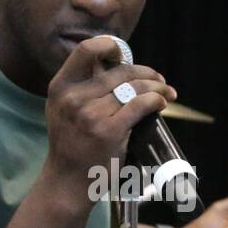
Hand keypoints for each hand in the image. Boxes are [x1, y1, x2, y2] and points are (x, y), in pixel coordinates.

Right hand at [43, 36, 175, 194]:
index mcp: (60, 87)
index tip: (123, 57)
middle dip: (146, 72)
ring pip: (133, 87)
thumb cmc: (71, 144)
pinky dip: (156, 100)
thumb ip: (82, 86)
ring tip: (167, 92)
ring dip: (157, 86)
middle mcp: (73, 97)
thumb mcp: (63, 109)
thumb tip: (116, 64)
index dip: (109, 46)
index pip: (86, 50)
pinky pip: (140, 105)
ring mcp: (90, 114)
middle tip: (159, 79)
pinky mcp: (108, 131)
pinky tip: (161, 103)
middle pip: (120, 71)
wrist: (67, 181)